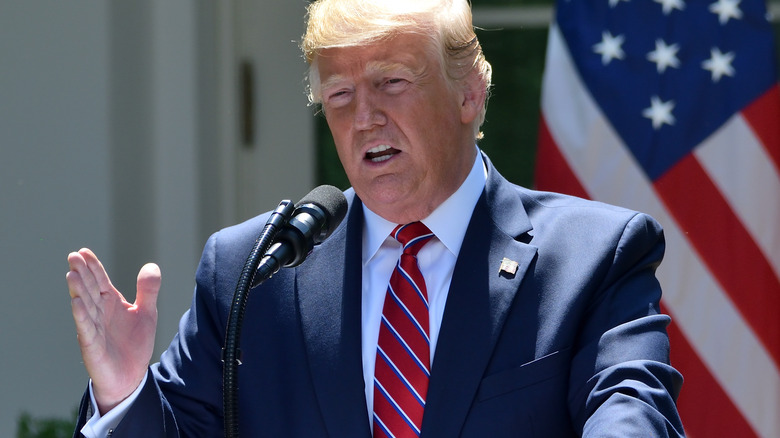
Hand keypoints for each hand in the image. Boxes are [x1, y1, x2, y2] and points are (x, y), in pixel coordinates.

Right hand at [66, 248, 159, 414]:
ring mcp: (93, 327)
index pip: (100, 281)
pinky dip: (81, 315)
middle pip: (90, 289)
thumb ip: (148, 291)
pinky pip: (86, 328)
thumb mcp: (146, 313)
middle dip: (82, 273)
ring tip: (72, 274)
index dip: (93, 267)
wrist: (131, 376)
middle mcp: (99, 312)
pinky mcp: (92, 344)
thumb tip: (151, 265)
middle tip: (73, 256)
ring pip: (85, 306)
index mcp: (111, 303)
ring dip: (78, 290)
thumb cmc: (135, 344)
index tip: (84, 251)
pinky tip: (76, 302)